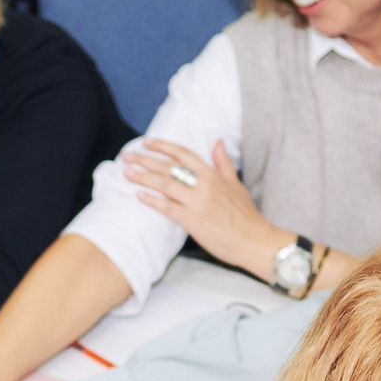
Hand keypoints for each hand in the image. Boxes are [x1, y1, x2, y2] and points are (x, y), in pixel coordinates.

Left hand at [123, 139, 280, 274]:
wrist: (255, 239)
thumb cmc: (245, 214)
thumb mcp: (236, 183)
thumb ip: (223, 163)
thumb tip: (217, 141)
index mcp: (213, 174)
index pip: (183, 153)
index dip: (163, 146)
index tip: (146, 142)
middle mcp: (204, 184)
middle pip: (168, 167)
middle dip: (145, 160)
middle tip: (125, 156)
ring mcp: (197, 202)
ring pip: (165, 185)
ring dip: (143, 178)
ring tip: (126, 173)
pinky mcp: (193, 220)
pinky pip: (168, 208)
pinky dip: (152, 201)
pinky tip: (138, 196)